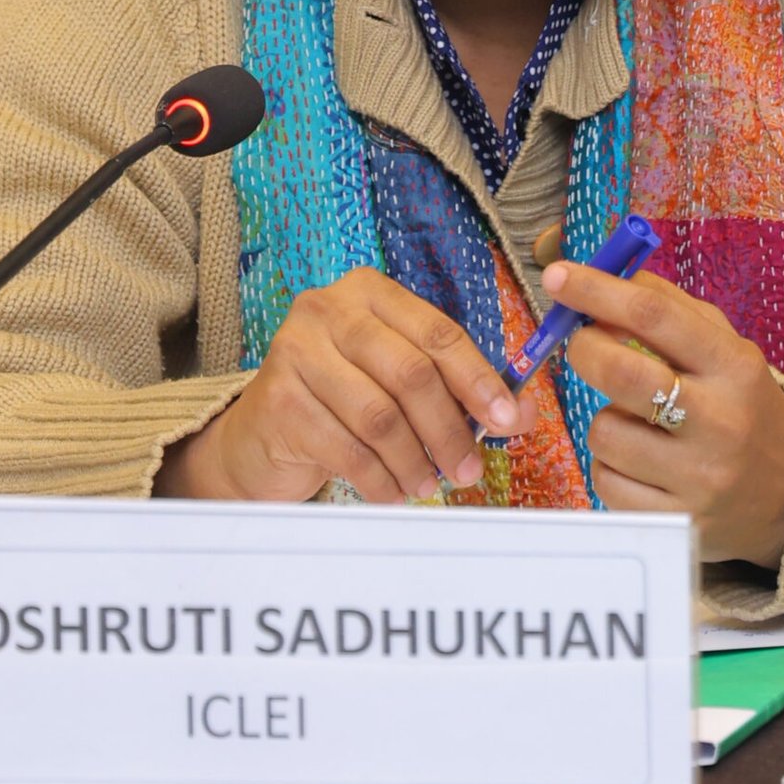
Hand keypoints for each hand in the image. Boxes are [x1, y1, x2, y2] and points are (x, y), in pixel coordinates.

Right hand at [157, 268, 536, 504]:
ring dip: (415, 460)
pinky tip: (392, 491)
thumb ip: (459, 390)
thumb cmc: (341, 400)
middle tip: (468, 470)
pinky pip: (348, 449)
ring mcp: (296, 352)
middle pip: (410, 372)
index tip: (506, 421)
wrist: (260, 436)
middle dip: (448, 429)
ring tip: (428, 484)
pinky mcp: (278, 400)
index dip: (477, 379)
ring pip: (380, 415)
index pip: (437, 332)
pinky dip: (380, 479)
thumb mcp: (399, 382)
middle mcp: (328, 310)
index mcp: (369, 292)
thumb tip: (523, 412)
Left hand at [545, 258, 783, 570]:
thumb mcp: (724, 347)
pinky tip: (639, 462)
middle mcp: (719, 421)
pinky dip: (609, 465)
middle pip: (620, 373)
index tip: (558, 276)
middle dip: (584, 350)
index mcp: (733, 366)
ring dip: (604, 418)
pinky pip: (606, 482)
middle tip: (583, 344)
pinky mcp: (676, 522)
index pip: (654, 315)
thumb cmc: (742, 406)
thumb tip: (604, 277)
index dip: (597, 291)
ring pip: (604, 432)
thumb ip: (668, 308)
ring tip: (636, 421)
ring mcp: (698, 478)